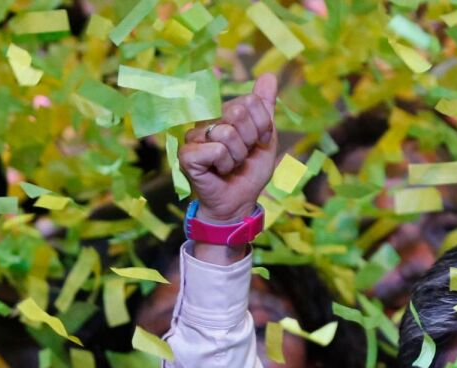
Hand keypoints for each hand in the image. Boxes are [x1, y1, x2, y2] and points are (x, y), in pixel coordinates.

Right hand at [179, 73, 278, 223]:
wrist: (239, 202)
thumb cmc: (249, 172)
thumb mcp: (265, 138)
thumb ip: (265, 107)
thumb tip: (270, 75)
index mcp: (224, 114)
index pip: (251, 102)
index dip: (262, 127)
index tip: (256, 143)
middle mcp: (207, 121)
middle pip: (238, 113)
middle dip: (249, 141)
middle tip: (242, 156)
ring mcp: (193, 137)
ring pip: (227, 133)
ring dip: (237, 157)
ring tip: (231, 165)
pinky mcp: (186, 155)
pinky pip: (215, 150)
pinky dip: (224, 165)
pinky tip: (218, 172)